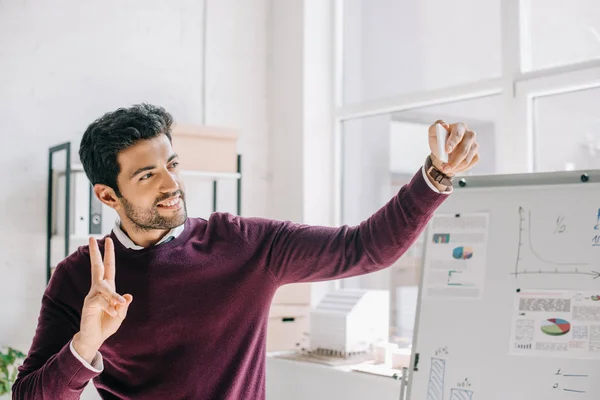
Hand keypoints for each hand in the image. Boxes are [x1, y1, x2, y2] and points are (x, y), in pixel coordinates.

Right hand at [72, 237, 132, 363]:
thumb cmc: (107, 324)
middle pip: (96, 267)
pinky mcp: (89, 305)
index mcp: (107, 288)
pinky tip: (113, 314)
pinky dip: (109, 307)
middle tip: (91, 237)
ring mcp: (92, 296)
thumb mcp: (120, 314)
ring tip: (118, 306)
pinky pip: (101, 302)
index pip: (108, 267)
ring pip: (104, 288)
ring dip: (113, 296)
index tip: (107, 240)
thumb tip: (128, 296)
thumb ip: (123, 306)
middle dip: (94, 253)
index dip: (108, 254)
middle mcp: (98, 289)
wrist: (94, 338)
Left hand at [428, 120, 479, 175]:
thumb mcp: (432, 133)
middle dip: (454, 160)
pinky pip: (469, 164)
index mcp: (460, 126)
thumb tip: (445, 125)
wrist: (442, 152)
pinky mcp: (476, 155)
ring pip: (466, 159)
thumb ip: (435, 127)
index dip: (452, 142)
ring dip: (455, 166)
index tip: (447, 150)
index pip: (458, 134)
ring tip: (445, 169)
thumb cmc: (438, 140)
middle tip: (444, 168)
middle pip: (464, 148)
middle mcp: (470, 134)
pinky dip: (459, 168)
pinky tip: (453, 167)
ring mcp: (474, 145)